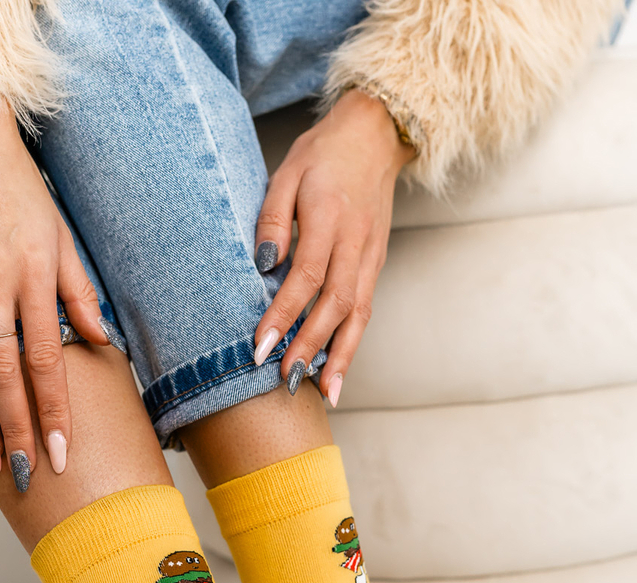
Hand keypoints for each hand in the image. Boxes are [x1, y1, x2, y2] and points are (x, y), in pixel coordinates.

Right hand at [0, 102, 111, 484]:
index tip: (61, 451)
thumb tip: (101, 342)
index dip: (55, 411)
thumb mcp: (63, 237)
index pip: (47, 361)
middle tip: (28, 472)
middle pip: (7, 375)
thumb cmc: (21, 187)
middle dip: (20, 428)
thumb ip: (80, 294)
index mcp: (34, 279)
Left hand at [253, 89, 414, 404]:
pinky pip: (365, 308)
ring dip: (341, 356)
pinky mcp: (376, 263)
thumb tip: (263, 266)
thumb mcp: (287, 172)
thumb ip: (273, 218)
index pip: (306, 276)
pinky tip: (337, 371)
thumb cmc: (323, 154)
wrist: (374, 134)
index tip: (261, 347)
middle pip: (336, 303)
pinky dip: (352, 343)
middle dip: (311, 346)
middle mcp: (356, 241)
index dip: (284, 314)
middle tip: (286, 380)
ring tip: (325, 393)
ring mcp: (371, 254)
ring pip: (358, 313)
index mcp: (331, 216)